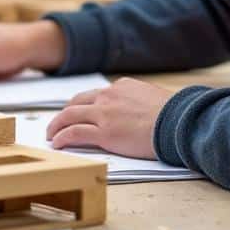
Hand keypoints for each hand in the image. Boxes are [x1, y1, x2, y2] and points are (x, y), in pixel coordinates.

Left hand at [46, 78, 174, 158]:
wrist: (177, 122)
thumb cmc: (174, 115)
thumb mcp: (154, 99)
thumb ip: (138, 102)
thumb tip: (139, 112)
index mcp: (122, 86)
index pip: (96, 95)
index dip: (84, 105)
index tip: (78, 113)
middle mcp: (109, 96)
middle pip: (77, 102)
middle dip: (65, 113)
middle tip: (57, 123)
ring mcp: (104, 113)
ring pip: (69, 116)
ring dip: (56, 126)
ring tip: (51, 135)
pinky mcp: (103, 133)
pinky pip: (73, 133)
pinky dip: (61, 138)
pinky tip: (57, 143)